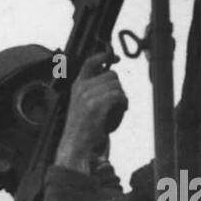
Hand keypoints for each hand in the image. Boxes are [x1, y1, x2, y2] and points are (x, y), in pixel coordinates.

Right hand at [55, 52, 127, 172]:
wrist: (76, 145)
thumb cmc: (83, 127)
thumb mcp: (84, 104)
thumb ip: (93, 90)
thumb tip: (111, 76)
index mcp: (77, 86)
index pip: (90, 62)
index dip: (104, 56)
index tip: (115, 57)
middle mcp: (81, 88)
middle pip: (112, 75)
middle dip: (119, 87)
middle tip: (118, 101)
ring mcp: (87, 96)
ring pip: (117, 86)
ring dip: (122, 97)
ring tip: (118, 108)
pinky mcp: (95, 105)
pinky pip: (118, 96)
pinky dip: (123, 103)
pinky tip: (121, 111)